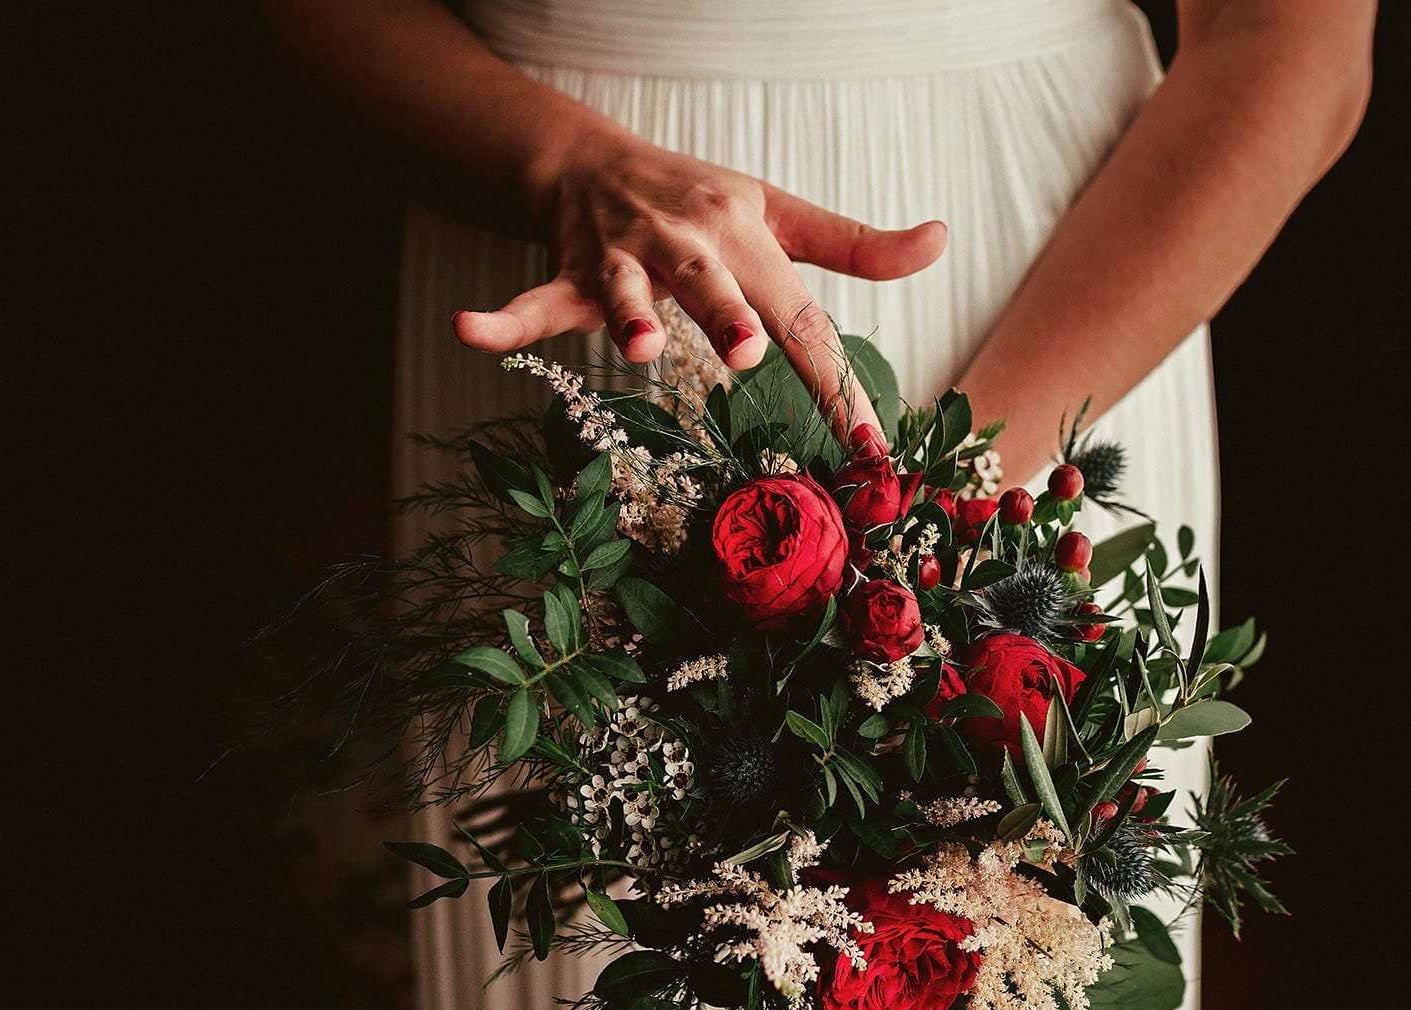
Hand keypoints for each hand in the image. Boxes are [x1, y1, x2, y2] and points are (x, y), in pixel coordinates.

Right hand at [454, 130, 946, 440]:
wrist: (600, 160)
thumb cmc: (705, 203)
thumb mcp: (783, 215)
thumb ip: (858, 242)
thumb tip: (939, 239)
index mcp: (747, 241)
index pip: (801, 320)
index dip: (836, 383)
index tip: (868, 449)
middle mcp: (687, 246)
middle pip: (713, 285)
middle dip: (727, 315)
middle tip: (748, 350)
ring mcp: (623, 260)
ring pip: (625, 290)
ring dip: (627, 317)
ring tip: (634, 347)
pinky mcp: (571, 273)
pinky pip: (535, 300)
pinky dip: (502, 318)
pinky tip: (471, 331)